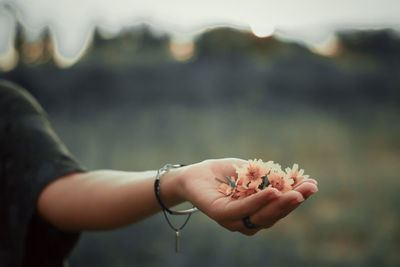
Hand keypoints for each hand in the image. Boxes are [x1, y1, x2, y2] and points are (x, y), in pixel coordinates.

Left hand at [179, 158, 317, 234]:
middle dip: (292, 202)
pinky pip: (240, 211)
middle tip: (309, 189)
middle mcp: (246, 221)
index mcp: (256, 212)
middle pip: (273, 216)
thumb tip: (297, 178)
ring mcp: (233, 220)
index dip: (297, 197)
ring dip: (278, 205)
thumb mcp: (252, 173)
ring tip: (294, 193)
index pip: (279, 208)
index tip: (313, 185)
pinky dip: (256, 202)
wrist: (195, 173)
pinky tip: (270, 192)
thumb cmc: (225, 174)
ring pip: (259, 217)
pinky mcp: (219, 214)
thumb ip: (270, 178)